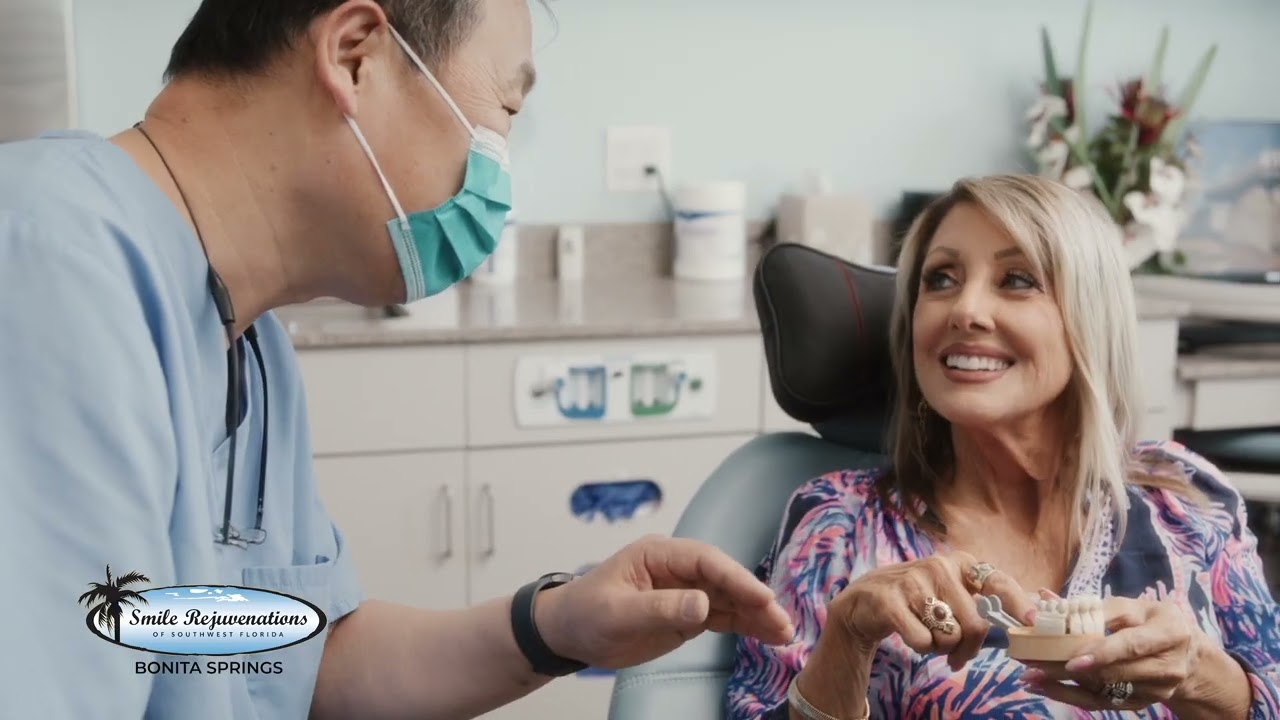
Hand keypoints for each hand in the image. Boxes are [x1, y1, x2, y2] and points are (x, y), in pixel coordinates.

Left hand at [533, 534, 795, 669]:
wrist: (568, 633)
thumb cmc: (585, 614)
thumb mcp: (617, 613)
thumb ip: (660, 607)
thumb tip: (703, 604)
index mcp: (659, 555)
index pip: (706, 561)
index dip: (736, 578)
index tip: (762, 597)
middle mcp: (677, 569)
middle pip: (725, 579)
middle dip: (755, 598)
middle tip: (782, 620)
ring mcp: (685, 591)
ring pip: (730, 599)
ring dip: (757, 615)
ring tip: (785, 633)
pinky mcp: (688, 614)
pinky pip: (723, 617)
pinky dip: (746, 625)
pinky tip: (769, 635)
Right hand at [829, 551, 1036, 671]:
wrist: (863, 602)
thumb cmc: (916, 601)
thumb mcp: (950, 593)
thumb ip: (983, 604)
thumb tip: (1026, 620)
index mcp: (960, 562)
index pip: (997, 582)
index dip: (1018, 603)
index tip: (1032, 622)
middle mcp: (939, 565)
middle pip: (975, 624)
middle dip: (968, 649)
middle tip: (956, 655)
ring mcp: (912, 581)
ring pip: (949, 636)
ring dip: (941, 648)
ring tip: (928, 636)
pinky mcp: (889, 600)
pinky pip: (922, 641)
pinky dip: (920, 647)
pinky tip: (910, 634)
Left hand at [1021, 596, 1201, 710]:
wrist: (1185, 655)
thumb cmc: (1152, 622)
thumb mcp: (1133, 607)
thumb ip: (1094, 606)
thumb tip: (1047, 597)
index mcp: (1170, 633)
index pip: (1133, 645)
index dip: (1103, 652)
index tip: (1073, 658)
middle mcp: (1168, 666)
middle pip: (1116, 672)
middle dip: (1071, 670)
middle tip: (1034, 664)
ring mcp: (1157, 690)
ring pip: (1106, 690)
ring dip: (1065, 685)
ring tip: (1031, 677)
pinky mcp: (1142, 703)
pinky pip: (1102, 702)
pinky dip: (1070, 696)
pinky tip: (1044, 687)